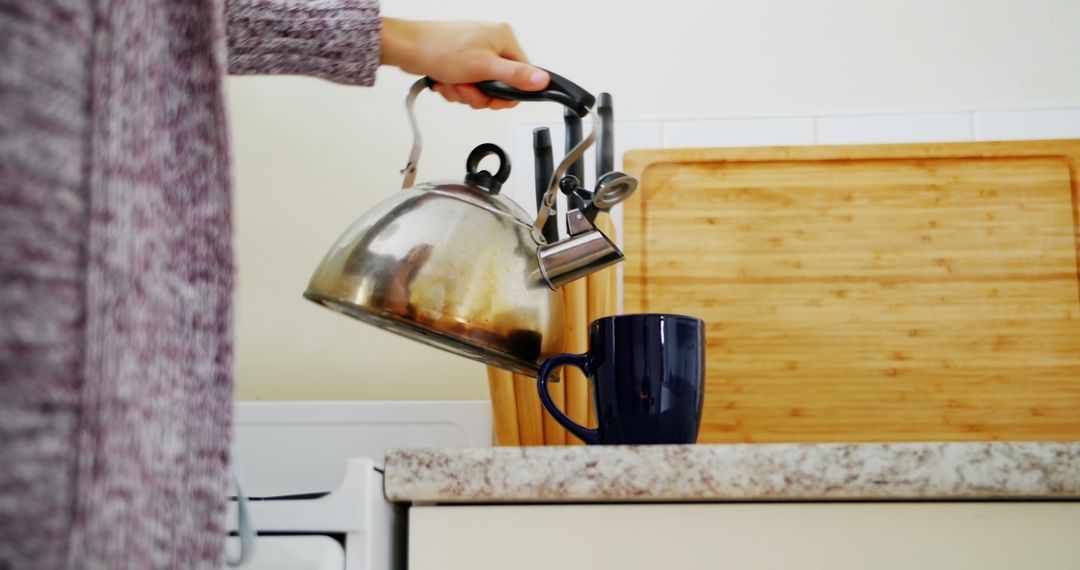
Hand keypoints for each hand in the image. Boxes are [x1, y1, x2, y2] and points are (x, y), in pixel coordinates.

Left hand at [381, 19, 549, 109]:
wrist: (407, 48)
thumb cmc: (439, 49)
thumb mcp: (483, 67)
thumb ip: (515, 76)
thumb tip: (543, 81)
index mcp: (504, 39)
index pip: (522, 75)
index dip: (506, 93)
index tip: (491, 97)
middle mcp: (492, 43)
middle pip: (500, 86)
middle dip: (480, 94)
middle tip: (468, 89)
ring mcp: (476, 52)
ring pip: (482, 89)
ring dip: (466, 93)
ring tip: (454, 83)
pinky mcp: (462, 61)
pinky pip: (469, 85)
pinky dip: (457, 89)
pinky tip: (447, 82)